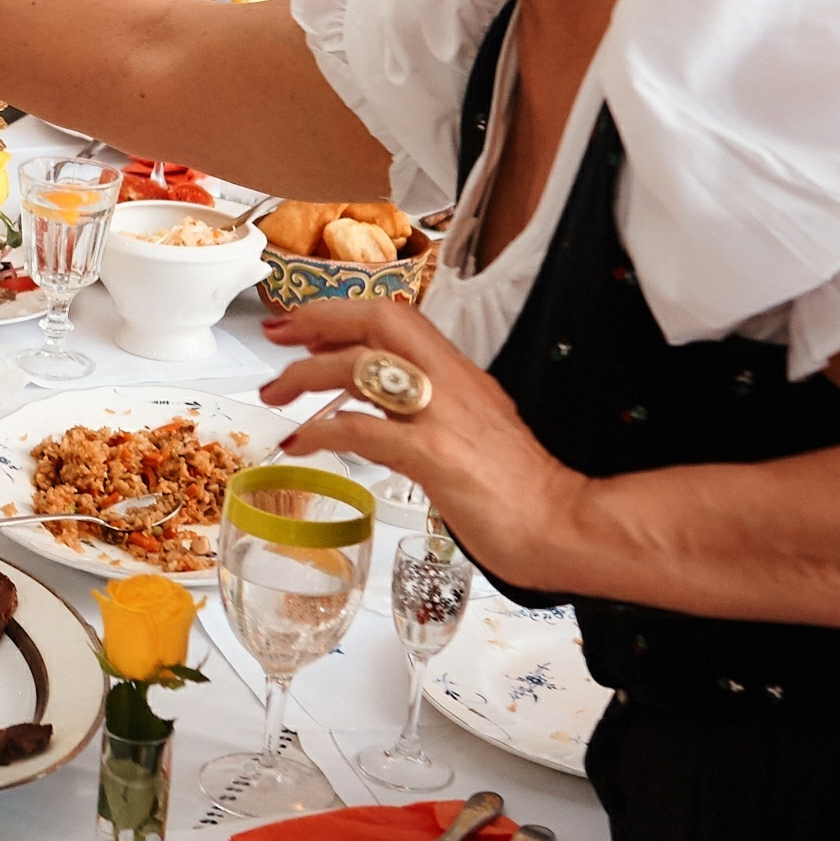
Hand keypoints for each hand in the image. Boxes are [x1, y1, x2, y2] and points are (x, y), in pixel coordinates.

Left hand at [259, 296, 587, 590]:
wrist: (565, 527)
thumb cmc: (521, 488)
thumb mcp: (473, 429)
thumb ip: (432, 408)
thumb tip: (383, 404)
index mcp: (460, 375)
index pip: (397, 317)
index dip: (345, 313)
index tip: (306, 327)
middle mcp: (451, 384)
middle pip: (380, 319)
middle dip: (319, 318)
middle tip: (277, 334)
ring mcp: (441, 417)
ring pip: (361, 366)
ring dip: (306, 374)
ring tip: (274, 394)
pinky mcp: (433, 456)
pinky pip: (362, 428)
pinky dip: (320, 431)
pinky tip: (299, 444)